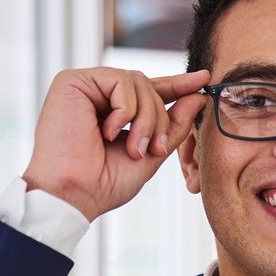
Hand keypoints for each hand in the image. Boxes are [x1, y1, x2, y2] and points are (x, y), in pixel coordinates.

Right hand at [20, 66, 212, 222]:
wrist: (72, 195)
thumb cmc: (103, 184)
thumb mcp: (150, 154)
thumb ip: (173, 125)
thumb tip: (198, 96)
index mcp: (111, 111)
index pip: (148, 92)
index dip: (176, 85)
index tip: (203, 81)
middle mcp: (96, 95)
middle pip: (148, 85)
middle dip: (160, 118)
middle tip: (153, 150)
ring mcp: (84, 87)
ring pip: (138, 81)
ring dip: (146, 118)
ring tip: (133, 148)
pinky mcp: (72, 81)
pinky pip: (120, 80)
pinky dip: (126, 110)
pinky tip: (109, 133)